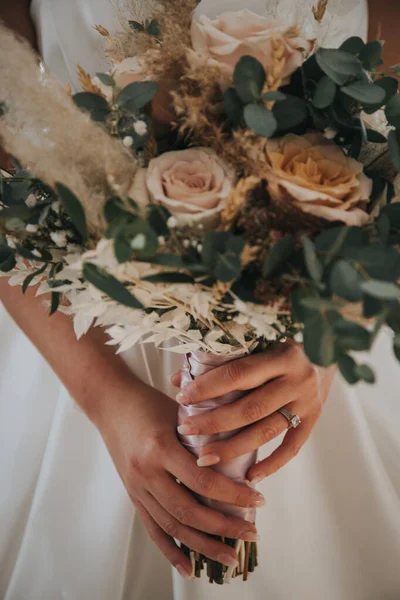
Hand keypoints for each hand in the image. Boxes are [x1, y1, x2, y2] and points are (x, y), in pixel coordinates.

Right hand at [93, 376, 262, 578]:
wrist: (111, 403)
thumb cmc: (148, 402)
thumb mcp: (180, 413)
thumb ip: (205, 437)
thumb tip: (241, 459)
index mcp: (161, 447)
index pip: (204, 482)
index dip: (234, 495)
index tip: (258, 500)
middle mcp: (146, 472)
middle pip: (189, 511)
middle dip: (223, 528)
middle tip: (251, 534)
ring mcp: (137, 487)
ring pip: (172, 526)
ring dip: (203, 545)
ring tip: (229, 556)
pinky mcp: (132, 495)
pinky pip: (152, 529)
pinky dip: (171, 551)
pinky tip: (189, 567)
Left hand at [173, 342, 334, 484]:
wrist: (331, 345)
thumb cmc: (285, 339)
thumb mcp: (260, 340)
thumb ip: (223, 357)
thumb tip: (178, 378)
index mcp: (281, 355)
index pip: (238, 374)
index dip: (209, 387)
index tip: (182, 396)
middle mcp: (296, 379)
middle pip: (249, 408)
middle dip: (214, 422)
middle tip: (185, 430)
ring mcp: (308, 402)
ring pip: (266, 431)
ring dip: (233, 447)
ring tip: (204, 458)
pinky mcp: (316, 418)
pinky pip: (292, 447)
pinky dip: (272, 465)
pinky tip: (249, 477)